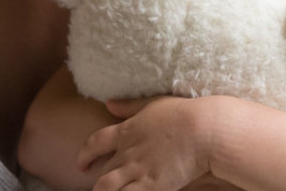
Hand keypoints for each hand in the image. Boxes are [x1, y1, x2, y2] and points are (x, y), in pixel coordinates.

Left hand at [76, 96, 216, 190]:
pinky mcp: (152, 187)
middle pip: (102, 171)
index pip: (94, 143)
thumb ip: (129, 106)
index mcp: (126, 131)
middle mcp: (127, 153)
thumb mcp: (153, 104)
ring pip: (105, 188)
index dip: (84, 155)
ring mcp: (138, 171)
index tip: (81, 163)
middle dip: (99, 181)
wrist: (204, 130)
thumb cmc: (183, 114)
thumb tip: (108, 103)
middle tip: (102, 188)